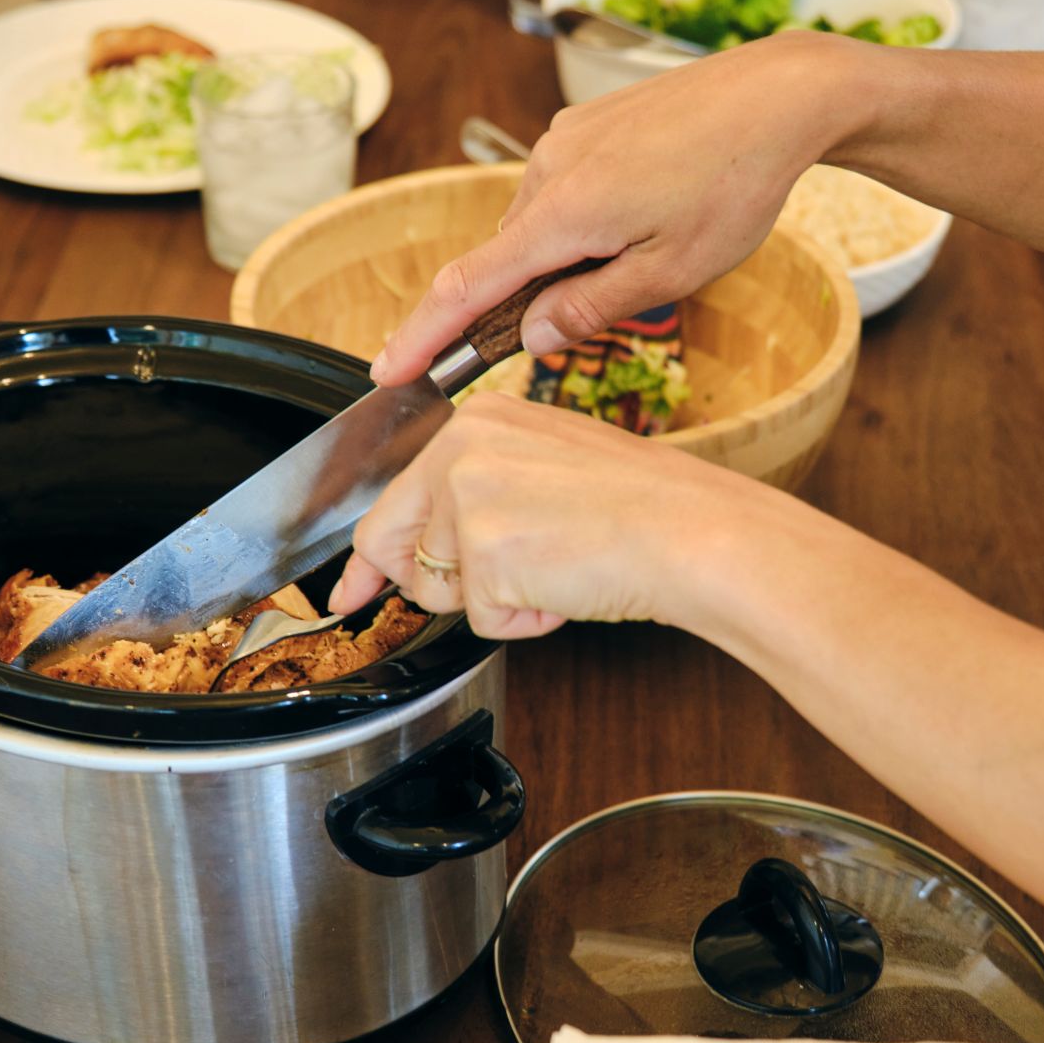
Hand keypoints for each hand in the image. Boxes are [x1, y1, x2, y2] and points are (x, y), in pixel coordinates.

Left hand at [329, 393, 756, 639]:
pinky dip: (523, 622)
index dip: (372, 557)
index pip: (393, 496)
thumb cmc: (641, 507)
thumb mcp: (545, 472)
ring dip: (499, 600)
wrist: (691, 530)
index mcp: (479, 420)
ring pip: (442, 589)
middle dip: (432, 585)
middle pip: (392, 544)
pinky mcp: (483, 550)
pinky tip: (565, 586)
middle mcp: (462, 446)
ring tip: (560, 565)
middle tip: (503, 582)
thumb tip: (416, 549)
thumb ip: (478, 495)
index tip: (352, 590)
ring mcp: (468, 495)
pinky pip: (479, 621)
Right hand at [370, 31, 872, 384]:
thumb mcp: (669, 273)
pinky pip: (562, 188)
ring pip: (539, 224)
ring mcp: (564, 139)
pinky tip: (647, 211)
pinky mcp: (585, 121)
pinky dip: (583, 219)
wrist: (777, 94)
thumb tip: (527, 338)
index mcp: (561, 214)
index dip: (422, 335)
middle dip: (530, 298)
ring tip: (652, 245)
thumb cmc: (735, 187)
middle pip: (507, 258)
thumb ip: (589, 309)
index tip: (388, 371)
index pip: (465, 287)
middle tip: (595, 314)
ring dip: (567, 256)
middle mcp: (546, 169)